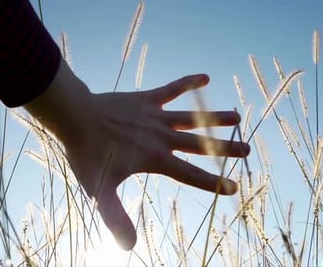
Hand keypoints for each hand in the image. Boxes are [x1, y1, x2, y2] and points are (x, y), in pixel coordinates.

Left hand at [24, 60, 249, 249]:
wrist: (75, 117)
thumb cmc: (86, 155)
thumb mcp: (99, 191)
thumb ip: (115, 217)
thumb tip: (128, 247)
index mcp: (155, 159)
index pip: (190, 174)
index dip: (213, 182)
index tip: (234, 188)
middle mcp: (161, 137)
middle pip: (200, 144)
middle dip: (224, 148)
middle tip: (247, 149)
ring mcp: (155, 116)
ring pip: (192, 117)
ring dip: (214, 117)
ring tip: (236, 116)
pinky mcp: (146, 99)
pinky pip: (171, 89)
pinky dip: (187, 82)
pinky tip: (205, 76)